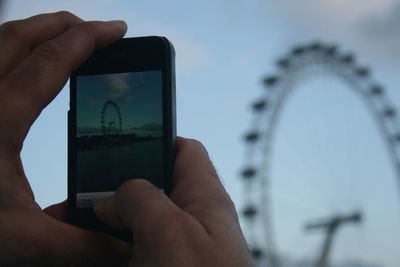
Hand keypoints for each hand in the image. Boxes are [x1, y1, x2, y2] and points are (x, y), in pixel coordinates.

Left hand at [0, 12, 130, 265]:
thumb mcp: (20, 242)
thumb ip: (79, 244)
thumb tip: (125, 249)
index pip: (50, 63)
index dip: (88, 40)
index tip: (116, 29)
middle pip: (19, 36)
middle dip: (64, 24)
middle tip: (97, 28)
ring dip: (36, 31)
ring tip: (66, 37)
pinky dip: (12, 49)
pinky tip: (24, 65)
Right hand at [94, 138, 253, 266]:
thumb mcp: (169, 231)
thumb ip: (140, 199)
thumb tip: (112, 198)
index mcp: (204, 197)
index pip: (184, 151)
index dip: (155, 141)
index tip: (120, 145)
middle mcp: (193, 220)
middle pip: (154, 188)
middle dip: (119, 188)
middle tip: (83, 195)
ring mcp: (178, 248)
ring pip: (140, 223)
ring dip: (110, 222)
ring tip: (76, 224)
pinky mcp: (165, 266)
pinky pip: (136, 250)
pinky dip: (114, 249)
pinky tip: (91, 251)